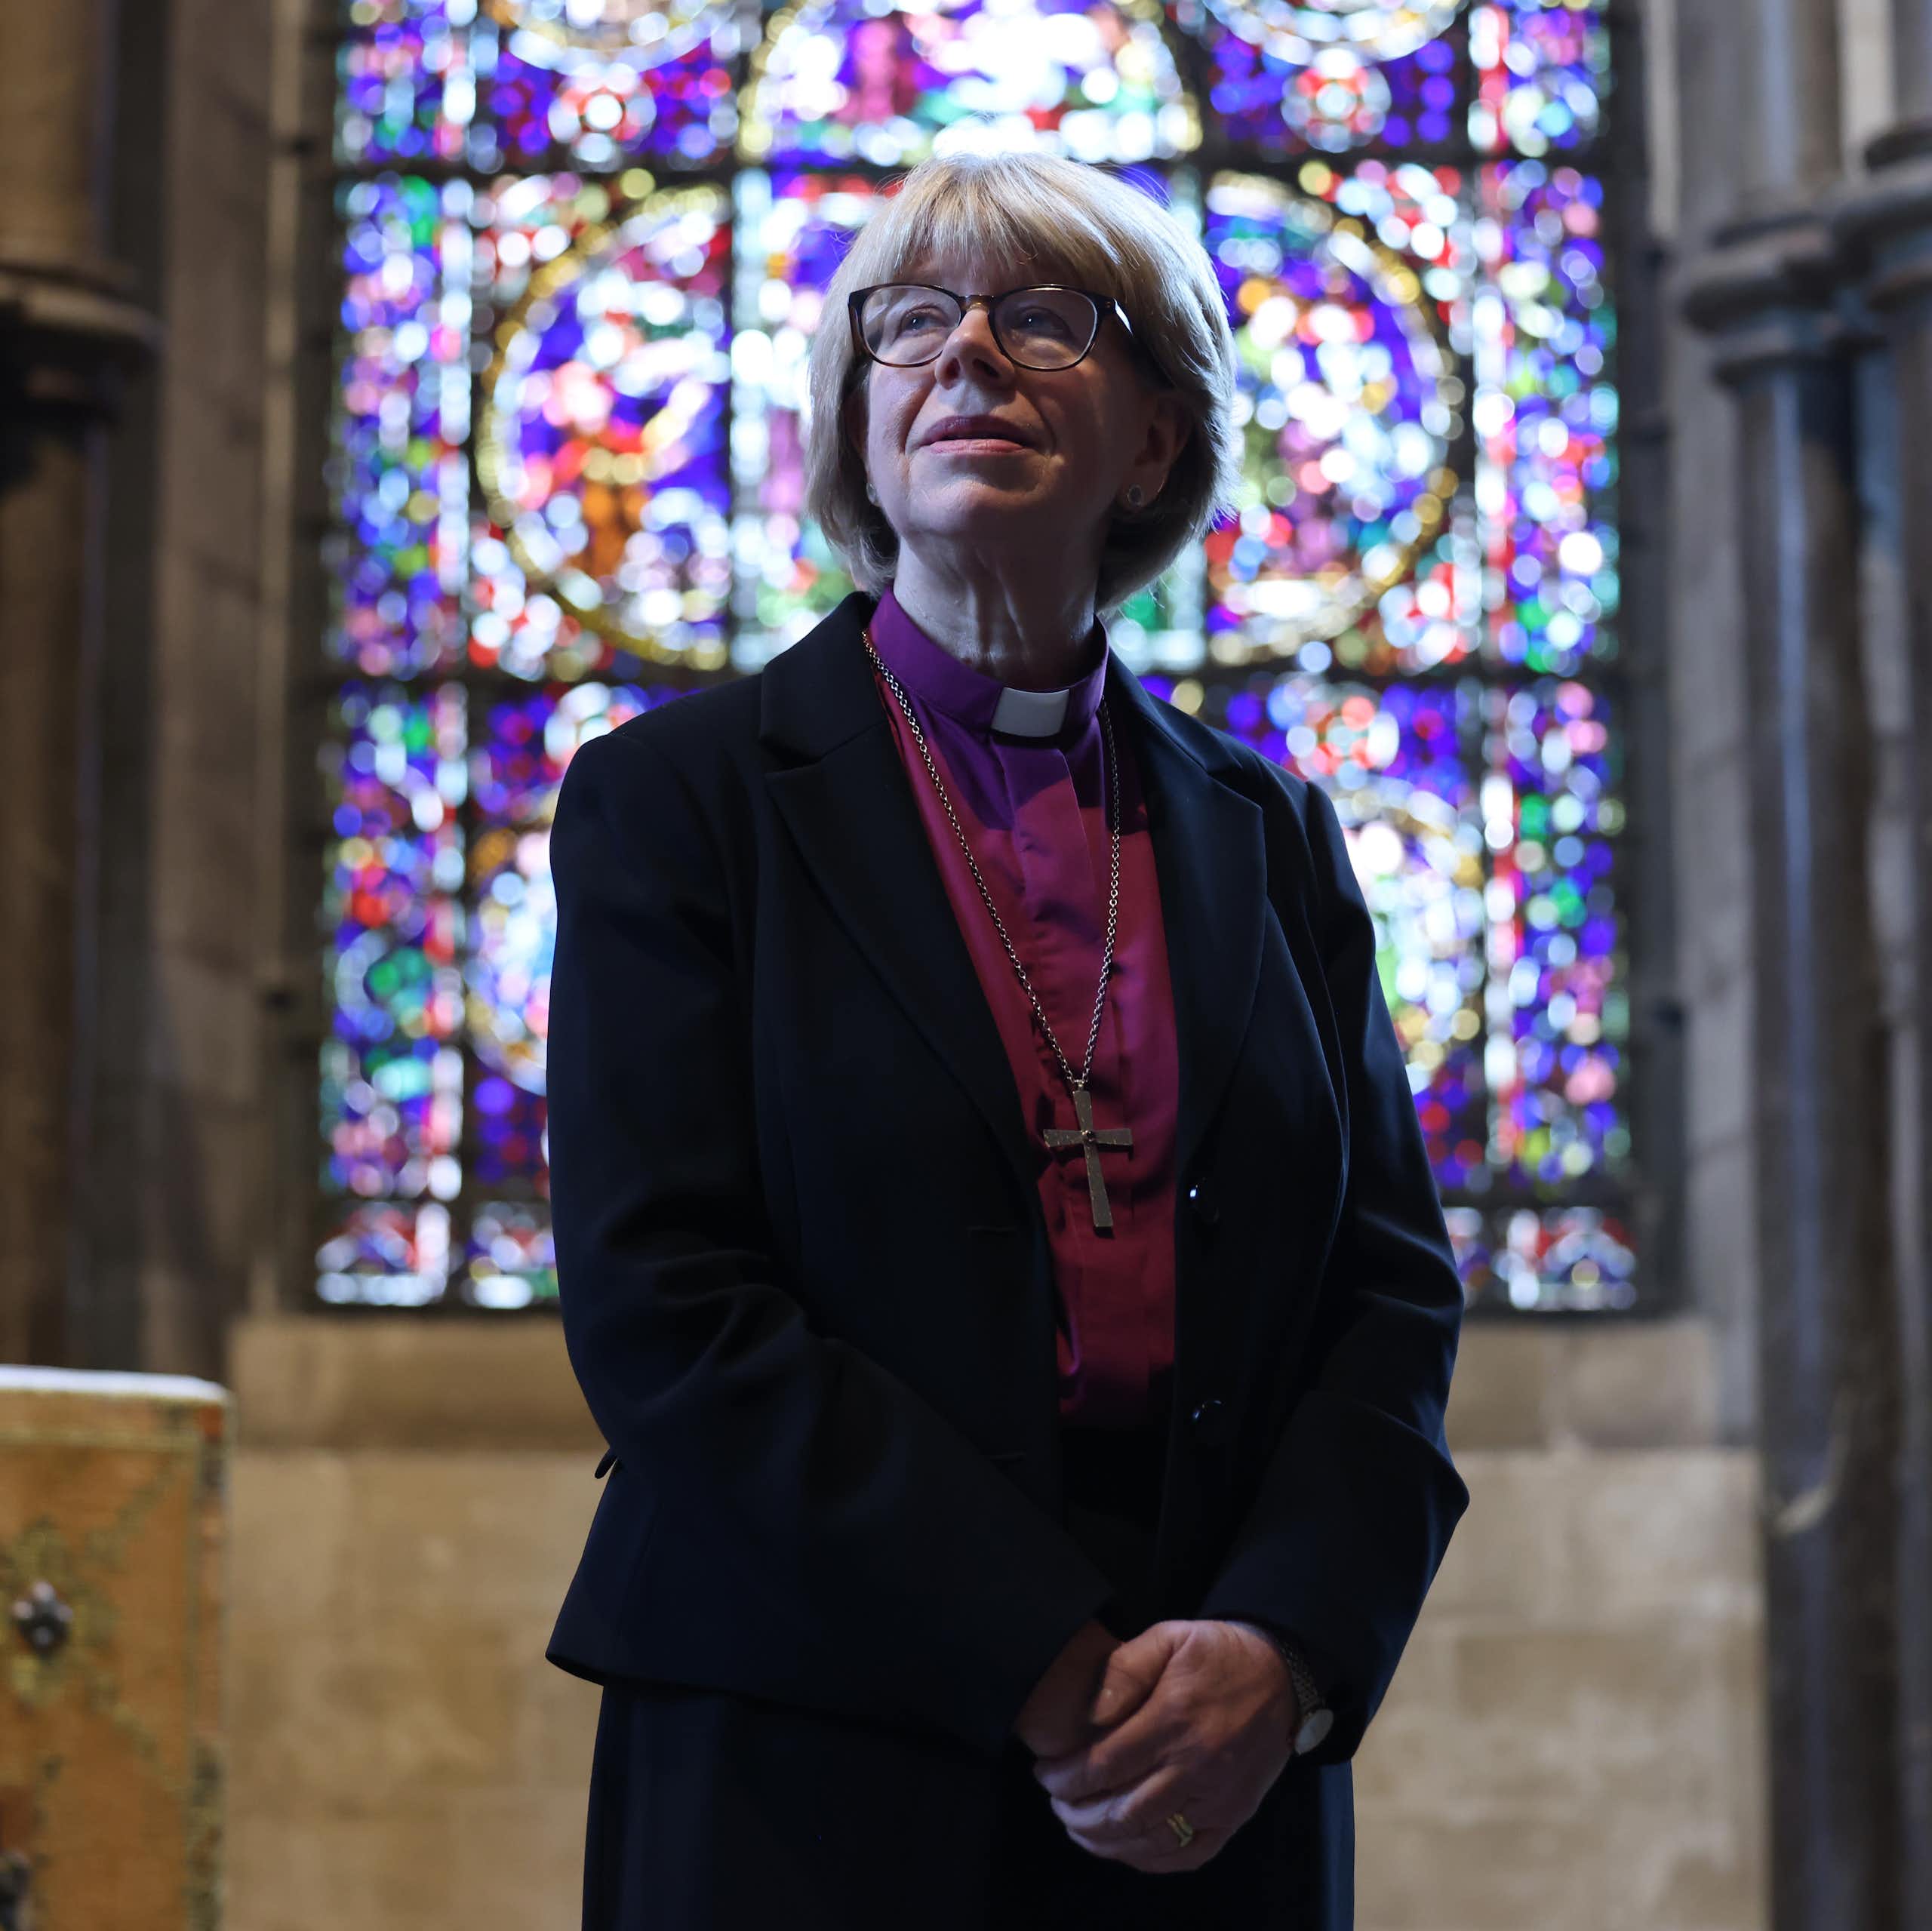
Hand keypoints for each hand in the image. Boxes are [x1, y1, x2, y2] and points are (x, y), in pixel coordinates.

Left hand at [1028, 1619, 1295, 1872]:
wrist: (1281, 1674)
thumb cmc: (1216, 1653)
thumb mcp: (1168, 1638)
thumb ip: (1124, 1669)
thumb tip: (1087, 1714)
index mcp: (1173, 1720)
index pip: (1105, 1766)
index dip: (1066, 1778)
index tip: (1045, 1773)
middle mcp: (1196, 1766)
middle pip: (1122, 1813)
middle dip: (1077, 1814)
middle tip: (1057, 1801)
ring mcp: (1218, 1799)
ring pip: (1149, 1839)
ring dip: (1104, 1841)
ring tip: (1079, 1824)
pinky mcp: (1234, 1817)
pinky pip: (1186, 1855)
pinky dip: (1148, 1859)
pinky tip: (1124, 1846)